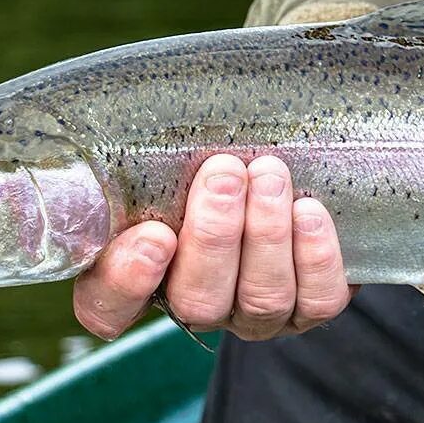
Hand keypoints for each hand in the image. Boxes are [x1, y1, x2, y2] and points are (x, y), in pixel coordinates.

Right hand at [73, 154, 352, 339]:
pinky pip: (316, 301)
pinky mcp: (310, 308)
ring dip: (266, 234)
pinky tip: (310, 211)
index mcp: (143, 274)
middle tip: (224, 173)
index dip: (125, 283)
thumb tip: (141, 109)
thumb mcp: (175, 152)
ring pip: (260, 299)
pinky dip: (316, 258)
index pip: (108, 306)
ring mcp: (255, 313)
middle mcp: (198, 302)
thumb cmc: (216, 156)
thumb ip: (152, 152)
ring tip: (269, 175)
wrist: (291, 171)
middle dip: (214, 236)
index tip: (152, 235)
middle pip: (196, 300)